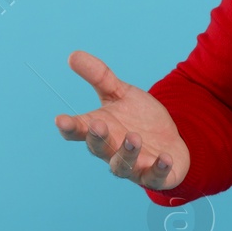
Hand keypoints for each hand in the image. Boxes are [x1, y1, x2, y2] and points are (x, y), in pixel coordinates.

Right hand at [54, 50, 189, 190]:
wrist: (171, 139)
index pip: (77, 131)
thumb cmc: (139, 118)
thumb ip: (100, 77)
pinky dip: (159, 169)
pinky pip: (155, 176)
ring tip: (134, 137)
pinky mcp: (155, 174)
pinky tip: (165, 158)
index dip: (69, 127)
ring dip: (127, 153)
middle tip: (99, 125)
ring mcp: (133, 165)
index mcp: (99, 130)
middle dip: (98, 138)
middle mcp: (111, 150)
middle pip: (98, 148)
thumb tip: (73, 55)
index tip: (61, 119)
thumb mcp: (121, 94)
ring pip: (122, 165)